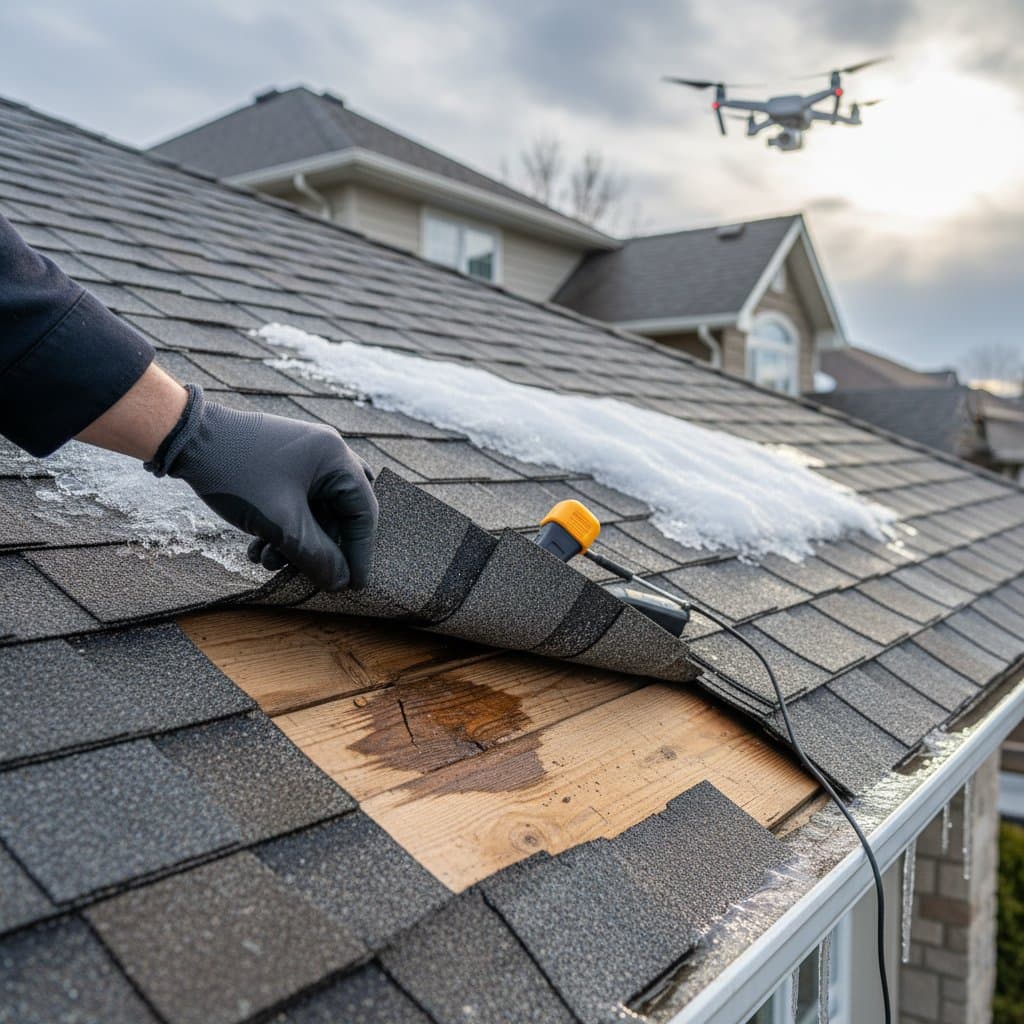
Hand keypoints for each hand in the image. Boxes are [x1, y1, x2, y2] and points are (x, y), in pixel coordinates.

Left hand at [156, 388, 377, 590]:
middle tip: (310, 573)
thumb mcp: (281, 524)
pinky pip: (296, 503)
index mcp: (336, 457)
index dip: (361, 552)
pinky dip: (283, 528)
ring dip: (297, 542)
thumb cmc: (236, 474)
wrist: (184, 440)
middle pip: (340, 513)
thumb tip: (341, 582)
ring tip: (267, 561)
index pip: (364, 511)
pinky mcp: (281, 464)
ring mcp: (303, 457)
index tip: (356, 584)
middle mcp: (326, 453)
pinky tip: (258, 548)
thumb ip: (317, 556)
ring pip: (315, 512)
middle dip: (321, 548)